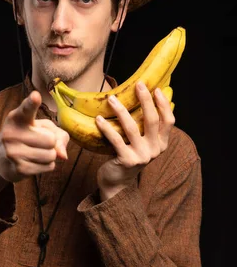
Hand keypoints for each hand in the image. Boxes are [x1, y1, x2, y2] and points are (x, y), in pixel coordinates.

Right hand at [0, 90, 68, 183]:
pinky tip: (34, 163)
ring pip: (51, 155)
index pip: (26, 109)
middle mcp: (11, 133)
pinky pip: (48, 167)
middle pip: (50, 140)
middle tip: (37, 142)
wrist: (1, 160)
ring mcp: (13, 152)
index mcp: (17, 117)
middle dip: (51, 143)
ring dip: (49, 156)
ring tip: (35, 153)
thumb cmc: (28, 138)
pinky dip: (47, 166)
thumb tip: (63, 156)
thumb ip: (59, 135)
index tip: (35, 96)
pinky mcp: (18, 168)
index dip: (32, 102)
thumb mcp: (44, 129)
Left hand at [95, 81, 174, 199]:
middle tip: (138, 85)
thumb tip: (146, 97)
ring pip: (132, 128)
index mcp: (161, 144)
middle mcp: (155, 150)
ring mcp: (142, 156)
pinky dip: (106, 128)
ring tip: (111, 98)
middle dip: (145, 100)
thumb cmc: (128, 155)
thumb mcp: (142, 142)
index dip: (164, 104)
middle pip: (152, 120)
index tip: (156, 89)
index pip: (168, 121)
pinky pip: (116, 140)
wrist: (117, 181)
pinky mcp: (127, 161)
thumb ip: (146, 127)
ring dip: (121, 111)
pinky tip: (99, 119)